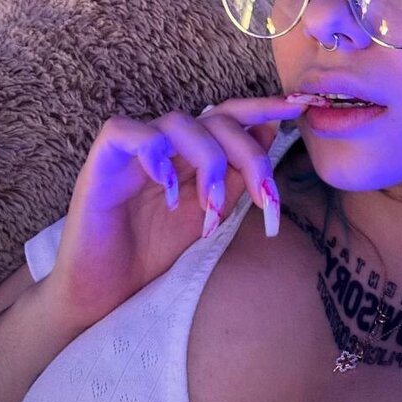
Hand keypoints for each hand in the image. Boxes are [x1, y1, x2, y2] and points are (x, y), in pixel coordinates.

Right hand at [48, 97, 306, 329]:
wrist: (107, 292)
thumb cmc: (154, 252)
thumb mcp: (211, 212)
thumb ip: (237, 176)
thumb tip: (270, 134)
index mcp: (194, 152)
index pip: (232, 117)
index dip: (264, 108)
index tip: (299, 109)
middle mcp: (167, 143)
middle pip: (217, 120)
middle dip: (250, 156)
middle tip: (266, 200)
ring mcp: (134, 150)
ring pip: (181, 122)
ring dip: (208, 163)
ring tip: (212, 209)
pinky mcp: (102, 161)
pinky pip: (126, 132)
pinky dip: (153, 154)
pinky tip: (168, 191)